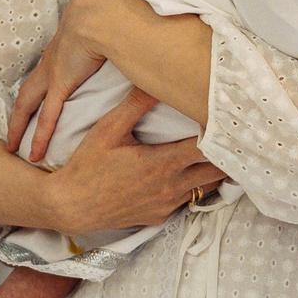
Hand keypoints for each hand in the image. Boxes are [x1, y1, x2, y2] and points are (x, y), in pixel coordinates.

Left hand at [8, 0, 113, 163]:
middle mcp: (52, 61)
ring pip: (27, 104)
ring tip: (14, 147)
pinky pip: (47, 116)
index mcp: (62, 48)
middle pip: (27, 92)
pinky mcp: (61, 82)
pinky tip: (36, 152)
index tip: (36, 101)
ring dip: (19, 125)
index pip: (45, 72)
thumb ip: (118, 41)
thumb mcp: (110, 29)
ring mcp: (53, 72)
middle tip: (11, 133)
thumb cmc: (110, 13)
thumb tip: (136, 46)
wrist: (102, 8)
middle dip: (18, 113)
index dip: (39, 88)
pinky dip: (41, 135)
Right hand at [40, 85, 220, 234]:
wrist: (70, 206)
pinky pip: (186, 202)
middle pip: (217, 172)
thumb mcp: (108, 129)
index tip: (223, 121)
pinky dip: (191, 188)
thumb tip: (155, 80)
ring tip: (212, 154)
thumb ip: (135, 105)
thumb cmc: (87, 166)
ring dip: (210, 173)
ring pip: (205, 189)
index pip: (208, 148)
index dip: (219, 134)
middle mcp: (170, 187)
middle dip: (224, 155)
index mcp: (162, 163)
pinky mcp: (159, 217)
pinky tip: (185, 174)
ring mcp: (167, 206)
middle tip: (228, 137)